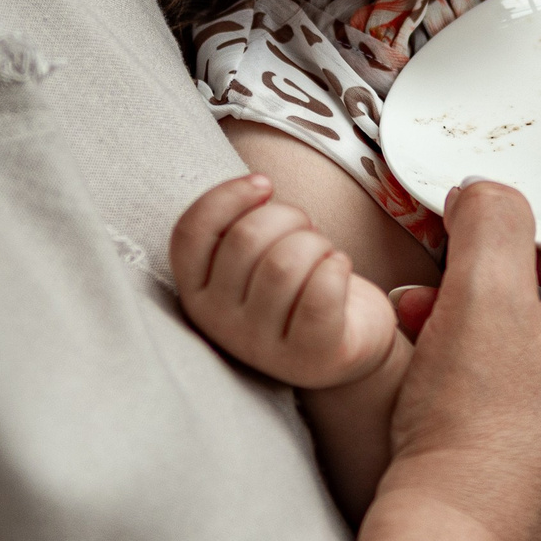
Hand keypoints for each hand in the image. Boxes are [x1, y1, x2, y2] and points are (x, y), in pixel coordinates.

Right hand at [170, 175, 399, 389]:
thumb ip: (238, 225)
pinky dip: (337, 267)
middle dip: (287, 216)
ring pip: (284, 264)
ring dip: (316, 243)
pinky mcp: (307, 356)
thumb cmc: (298, 286)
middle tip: (305, 230)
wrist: (349, 339)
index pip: (191, 234)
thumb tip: (258, 187)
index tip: (264, 184)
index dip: (226, 197)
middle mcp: (219, 323)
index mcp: (197, 292)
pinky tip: (338, 270)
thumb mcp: (254, 257)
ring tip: (323, 255)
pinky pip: (321, 294)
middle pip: (245, 239)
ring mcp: (260, 346)